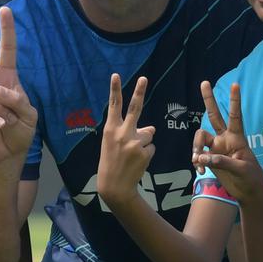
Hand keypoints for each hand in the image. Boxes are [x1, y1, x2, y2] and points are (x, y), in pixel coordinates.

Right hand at [0, 7, 37, 169]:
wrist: (7, 154)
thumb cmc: (19, 130)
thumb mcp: (29, 114)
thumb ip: (18, 100)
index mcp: (6, 77)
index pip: (6, 50)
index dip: (7, 30)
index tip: (5, 9)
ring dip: (1, 109)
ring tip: (7, 121)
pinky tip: (0, 124)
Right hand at [96, 74, 155, 207]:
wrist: (114, 186)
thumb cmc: (112, 162)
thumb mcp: (114, 145)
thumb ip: (130, 132)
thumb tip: (152, 128)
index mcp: (110, 130)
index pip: (113, 106)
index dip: (114, 90)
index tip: (116, 75)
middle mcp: (122, 133)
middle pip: (134, 109)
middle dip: (139, 92)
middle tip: (144, 78)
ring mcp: (134, 142)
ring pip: (148, 134)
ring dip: (144, 143)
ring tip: (132, 156)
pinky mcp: (145, 152)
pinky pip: (151, 147)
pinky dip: (147, 154)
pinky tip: (137, 162)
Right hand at [194, 81, 262, 203]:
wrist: (249, 193)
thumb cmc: (251, 178)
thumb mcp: (240, 170)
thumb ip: (221, 162)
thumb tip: (201, 157)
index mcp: (237, 138)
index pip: (235, 116)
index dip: (234, 101)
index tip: (235, 85)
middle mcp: (225, 139)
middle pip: (214, 115)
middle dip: (208, 99)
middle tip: (204, 82)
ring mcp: (216, 147)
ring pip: (200, 138)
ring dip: (196, 148)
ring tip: (197, 161)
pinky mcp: (210, 158)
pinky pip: (198, 154)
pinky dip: (197, 161)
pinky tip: (200, 170)